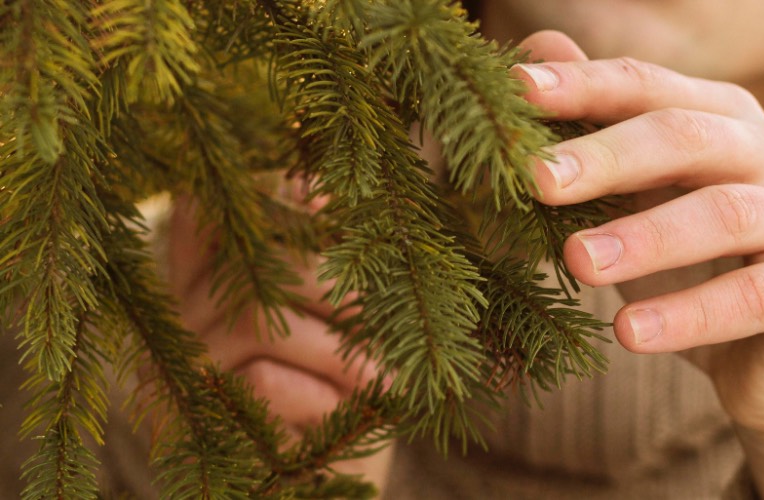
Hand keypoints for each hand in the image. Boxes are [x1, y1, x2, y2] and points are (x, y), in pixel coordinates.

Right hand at [166, 191, 392, 487]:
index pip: (206, 209)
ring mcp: (185, 362)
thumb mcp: (338, 319)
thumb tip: (326, 191)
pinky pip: (267, 382)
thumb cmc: (338, 389)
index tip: (329, 198)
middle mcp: (183, 310)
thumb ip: (322, 260)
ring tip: (382, 377)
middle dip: (335, 288)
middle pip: (257, 260)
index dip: (266, 191)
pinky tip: (344, 412)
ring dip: (340, 350)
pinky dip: (323, 397)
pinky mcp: (198, 415)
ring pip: (261, 318)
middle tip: (381, 321)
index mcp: (213, 276)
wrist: (317, 482)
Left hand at [515, 31, 763, 498]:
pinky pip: (756, 296)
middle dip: (607, 155)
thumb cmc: (695, 271)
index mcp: (725, 120)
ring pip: (725, 214)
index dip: (584, 85)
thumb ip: (595, 132)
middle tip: (537, 180)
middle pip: (688, 136)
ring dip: (645, 238)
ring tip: (577, 263)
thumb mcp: (638, 202)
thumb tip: (537, 46)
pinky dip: (689, 314)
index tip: (516, 90)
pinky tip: (628, 332)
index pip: (649, 87)